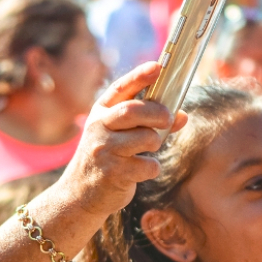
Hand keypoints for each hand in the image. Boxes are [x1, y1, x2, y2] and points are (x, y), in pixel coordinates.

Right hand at [57, 62, 187, 218]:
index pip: (121, 88)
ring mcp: (104, 150)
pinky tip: (140, 171)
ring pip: (145, 138)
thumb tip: (182, 116)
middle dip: (158, 112)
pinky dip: (151, 168)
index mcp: (100, 112)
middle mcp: (99, 128)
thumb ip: (149, 124)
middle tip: (168, 119)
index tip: (158, 67)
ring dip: (155, 144)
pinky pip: (147, 165)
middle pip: (134, 111)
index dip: (140, 76)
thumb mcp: (120, 136)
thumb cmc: (106, 160)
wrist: (79, 195)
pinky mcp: (112, 173)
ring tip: (148, 150)